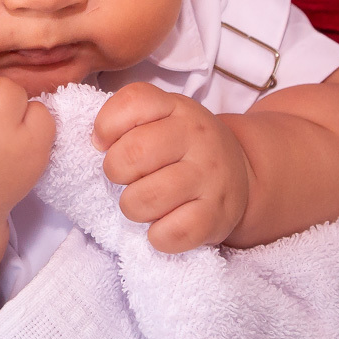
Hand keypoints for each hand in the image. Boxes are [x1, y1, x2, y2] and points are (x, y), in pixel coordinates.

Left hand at [93, 82, 249, 252]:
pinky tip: (163, 225)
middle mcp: (197, 136)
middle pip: (133, 154)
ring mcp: (210, 176)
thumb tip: (96, 142)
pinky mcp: (216, 216)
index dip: (106, 125)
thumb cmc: (185, 146)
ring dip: (132, 207)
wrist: (242, 173)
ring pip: (144, 198)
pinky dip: (157, 236)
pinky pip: (169, 234)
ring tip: (144, 203)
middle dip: (115, 172)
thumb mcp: (163, 116)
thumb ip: (127, 118)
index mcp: (177, 107)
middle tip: (126, 178)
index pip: (133, 102)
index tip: (107, 143)